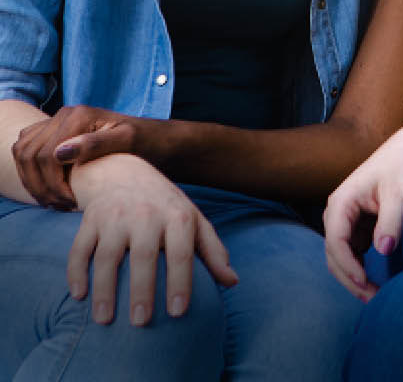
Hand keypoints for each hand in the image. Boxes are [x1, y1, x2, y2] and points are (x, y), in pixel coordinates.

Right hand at [12, 105, 148, 208]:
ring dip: (32, 181)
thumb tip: (59, 153)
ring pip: (23, 154)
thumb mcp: (127, 141)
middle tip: (62, 206)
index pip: (47, 155)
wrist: (151, 137)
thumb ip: (96, 144)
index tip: (71, 202)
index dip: (53, 184)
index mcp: (79, 114)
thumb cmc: (143, 140)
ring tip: (55, 201)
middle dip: (41, 186)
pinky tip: (48, 189)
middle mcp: (64, 113)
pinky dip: (30, 172)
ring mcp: (56, 121)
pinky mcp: (53, 131)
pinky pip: (26, 150)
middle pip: (30, 155)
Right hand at [67, 154, 237, 325]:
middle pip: (143, 256)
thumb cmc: (166, 206)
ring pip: (107, 256)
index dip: (181, 281)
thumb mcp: (193, 221)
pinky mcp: (90, 220)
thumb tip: (232, 282)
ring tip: (105, 319)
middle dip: (142, 290)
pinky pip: (80, 250)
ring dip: (104, 290)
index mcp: (177, 216)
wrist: (125, 172)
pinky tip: (80, 295)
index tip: (178, 313)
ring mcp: (115, 216)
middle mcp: (146, 214)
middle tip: (141, 323)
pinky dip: (77, 272)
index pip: (181, 252)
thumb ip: (212, 251)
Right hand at [324, 126, 402, 299]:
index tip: (365, 282)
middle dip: (350, 278)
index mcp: (341, 202)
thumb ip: (391, 221)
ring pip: (342, 257)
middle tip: (372, 298)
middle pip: (334, 254)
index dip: (348, 266)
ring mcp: (346, 219)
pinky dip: (360, 267)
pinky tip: (375, 280)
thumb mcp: (399, 193)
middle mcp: (337, 212)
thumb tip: (383, 251)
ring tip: (373, 295)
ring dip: (353, 277)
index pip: (335, 242)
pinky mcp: (357, 225)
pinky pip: (353, 252)